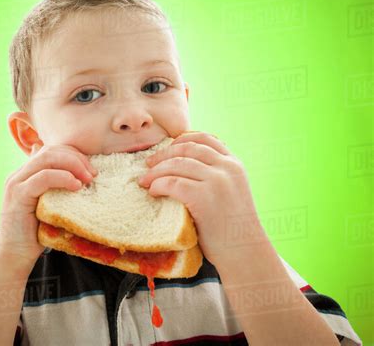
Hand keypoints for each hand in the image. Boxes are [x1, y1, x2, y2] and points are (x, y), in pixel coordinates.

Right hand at [0, 143, 97, 266]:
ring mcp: (16, 182)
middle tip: (93, 174)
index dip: (74, 154)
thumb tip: (80, 179)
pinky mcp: (18, 195)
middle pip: (52, 150)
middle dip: (77, 158)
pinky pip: (43, 177)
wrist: (15, 256)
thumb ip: (60, 190)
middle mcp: (20, 174)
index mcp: (27, 173)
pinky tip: (76, 187)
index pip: (53, 150)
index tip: (91, 170)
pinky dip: (63, 178)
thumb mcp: (52, 205)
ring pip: (48, 158)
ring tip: (88, 179)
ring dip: (73, 165)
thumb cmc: (37, 233)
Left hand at [138, 131, 263, 265]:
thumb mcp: (232, 191)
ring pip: (176, 164)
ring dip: (155, 171)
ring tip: (145, 181)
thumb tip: (183, 165)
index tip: (167, 148)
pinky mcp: (203, 197)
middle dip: (163, 154)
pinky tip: (153, 191)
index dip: (181, 140)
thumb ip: (216, 175)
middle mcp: (227, 168)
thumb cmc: (234, 227)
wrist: (245, 252)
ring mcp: (216, 181)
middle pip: (187, 148)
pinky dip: (158, 185)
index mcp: (234, 164)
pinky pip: (172, 183)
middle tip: (148, 164)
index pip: (205, 138)